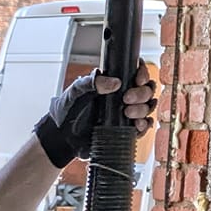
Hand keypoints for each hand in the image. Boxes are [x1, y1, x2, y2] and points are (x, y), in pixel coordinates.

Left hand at [35, 61, 160, 167]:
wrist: (63, 136)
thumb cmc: (67, 111)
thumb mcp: (76, 91)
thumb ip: (93, 82)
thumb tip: (115, 82)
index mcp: (112, 84)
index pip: (136, 73)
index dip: (142, 74)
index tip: (137, 80)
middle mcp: (123, 97)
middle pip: (147, 90)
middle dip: (141, 94)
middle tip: (126, 99)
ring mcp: (126, 113)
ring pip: (148, 107)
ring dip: (143, 109)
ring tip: (127, 113)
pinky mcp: (126, 129)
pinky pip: (144, 126)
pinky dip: (144, 125)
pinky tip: (136, 125)